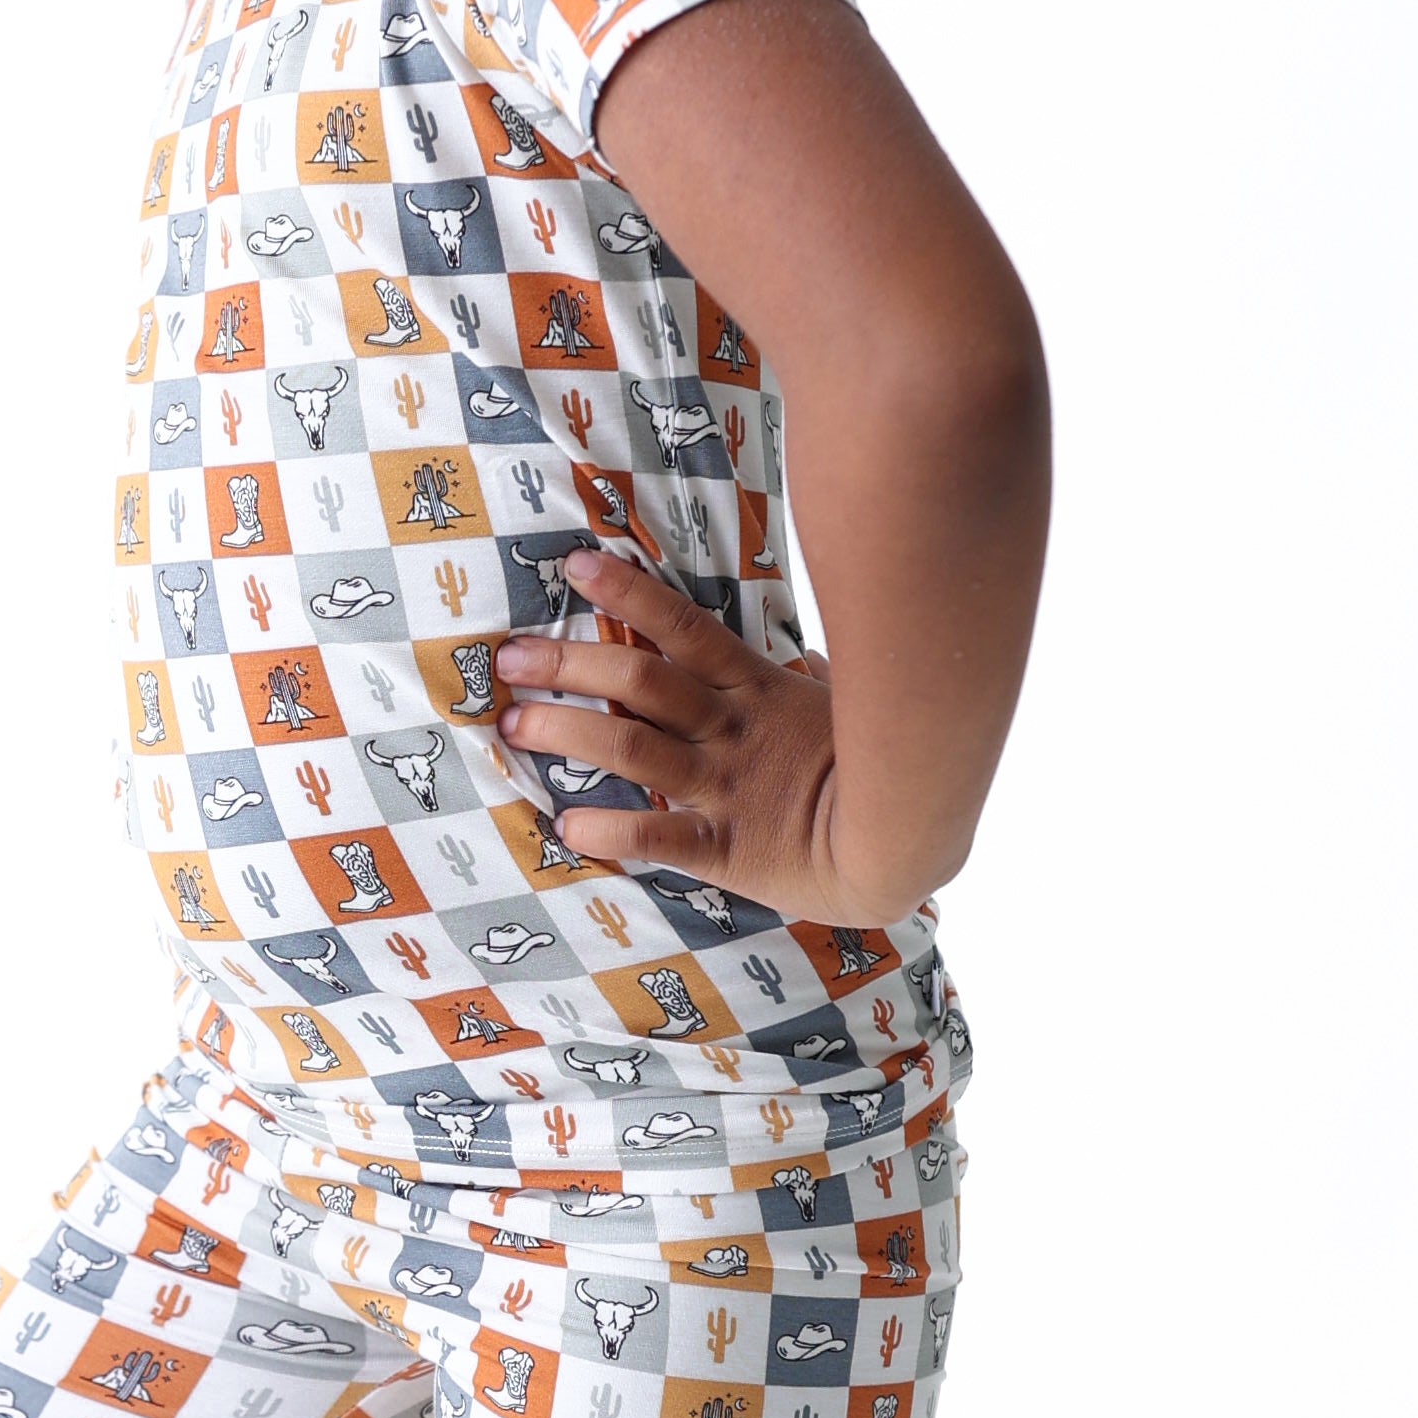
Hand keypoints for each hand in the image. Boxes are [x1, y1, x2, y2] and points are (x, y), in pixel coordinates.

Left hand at [493, 544, 861, 921]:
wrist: (909, 844)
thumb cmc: (881, 769)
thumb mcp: (847, 709)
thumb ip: (819, 679)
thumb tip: (812, 654)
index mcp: (761, 691)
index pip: (685, 629)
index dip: (629, 594)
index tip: (576, 566)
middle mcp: (733, 732)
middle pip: (640, 682)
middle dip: (569, 664)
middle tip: (508, 657)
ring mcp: (728, 788)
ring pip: (635, 748)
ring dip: (568, 731)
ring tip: (512, 723)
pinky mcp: (731, 850)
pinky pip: (662, 836)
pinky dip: (613, 828)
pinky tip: (567, 824)